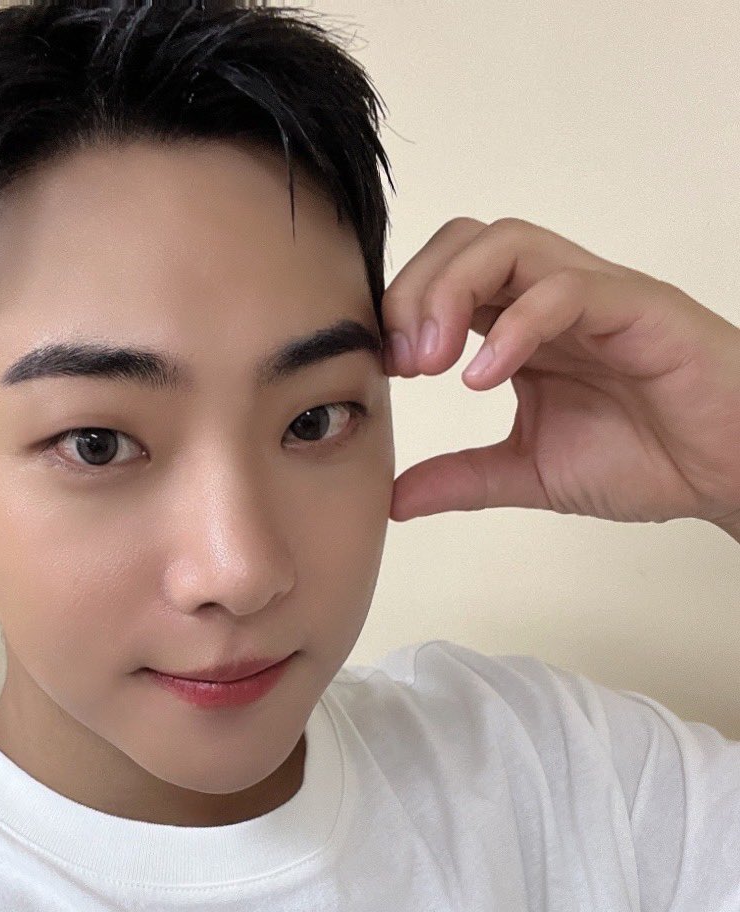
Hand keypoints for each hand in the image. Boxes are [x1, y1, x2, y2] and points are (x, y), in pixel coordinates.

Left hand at [380, 217, 739, 531]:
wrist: (728, 470)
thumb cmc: (647, 455)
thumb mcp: (527, 473)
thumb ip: (461, 479)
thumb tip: (391, 498)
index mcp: (521, 326)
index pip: (444, 278)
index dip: (399, 312)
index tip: (380, 373)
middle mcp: (552, 297)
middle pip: (464, 240)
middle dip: (413, 291)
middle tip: (398, 363)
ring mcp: (595, 296)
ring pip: (508, 243)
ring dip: (452, 293)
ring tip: (433, 363)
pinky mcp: (636, 308)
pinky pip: (568, 288)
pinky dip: (516, 326)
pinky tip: (486, 379)